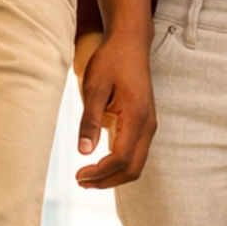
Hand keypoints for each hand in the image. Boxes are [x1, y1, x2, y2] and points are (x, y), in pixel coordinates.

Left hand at [76, 25, 155, 188]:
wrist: (130, 44)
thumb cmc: (111, 61)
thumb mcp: (94, 87)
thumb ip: (90, 120)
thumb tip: (84, 152)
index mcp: (137, 117)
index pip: (120, 158)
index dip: (99, 172)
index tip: (78, 174)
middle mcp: (148, 126)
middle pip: (133, 169)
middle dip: (107, 181)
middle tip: (81, 182)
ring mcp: (149, 126)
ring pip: (136, 164)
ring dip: (113, 175)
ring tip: (87, 177)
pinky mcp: (144, 124)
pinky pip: (135, 153)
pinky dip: (119, 164)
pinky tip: (99, 163)